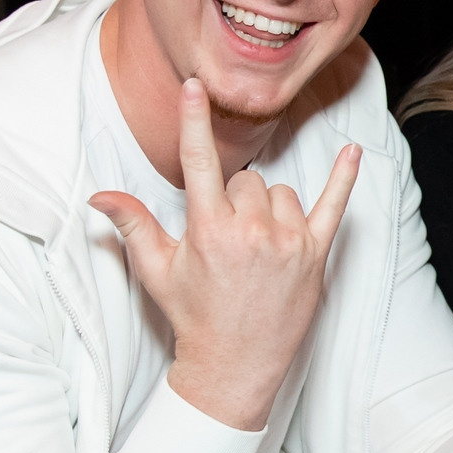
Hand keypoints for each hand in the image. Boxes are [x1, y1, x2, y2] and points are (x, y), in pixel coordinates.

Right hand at [91, 78, 360, 429]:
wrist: (234, 366)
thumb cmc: (194, 316)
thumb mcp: (158, 271)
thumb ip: (133, 226)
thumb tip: (99, 197)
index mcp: (209, 230)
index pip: (200, 163)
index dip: (194, 121)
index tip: (196, 86)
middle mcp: (251, 231)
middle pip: (247, 180)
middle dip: (236, 199)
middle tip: (228, 239)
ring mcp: (288, 242)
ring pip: (281, 193)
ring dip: (269, 209)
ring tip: (256, 248)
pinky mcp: (316, 254)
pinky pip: (333, 205)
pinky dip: (344, 178)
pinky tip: (353, 152)